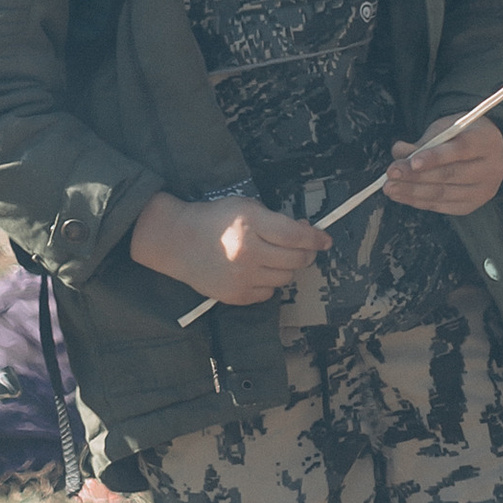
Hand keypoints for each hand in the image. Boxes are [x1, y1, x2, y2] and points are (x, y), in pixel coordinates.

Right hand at [130, 190, 325, 305]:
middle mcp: (248, 253)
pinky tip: (257, 271)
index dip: (316, 238)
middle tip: (302, 248)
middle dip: (306, 254)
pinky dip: (269, 282)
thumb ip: (276, 219)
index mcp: (251, 224)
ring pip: (286, 278)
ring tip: (273, 258)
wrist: (176, 242)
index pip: (296, 236)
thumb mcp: (245, 206)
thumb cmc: (213, 220)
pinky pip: (268, 293)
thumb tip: (305, 230)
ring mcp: (242, 277)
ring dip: (286, 268)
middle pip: (296, 260)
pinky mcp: (235, 295)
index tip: (326, 240)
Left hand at [384, 116, 502, 214]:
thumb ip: (424, 141)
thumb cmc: (462, 136)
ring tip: (390, 187)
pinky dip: (418, 201)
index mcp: (486, 141)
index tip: (411, 161)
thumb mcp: (446, 129)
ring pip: (443, 193)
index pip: (460, 150)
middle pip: (450, 174)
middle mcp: (491, 168)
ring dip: (412, 192)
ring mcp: (483, 190)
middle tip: (391, 173)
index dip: (435, 157)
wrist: (487, 152)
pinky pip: (441, 205)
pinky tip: (402, 195)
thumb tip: (398, 151)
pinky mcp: (471, 205)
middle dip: (416, 175)